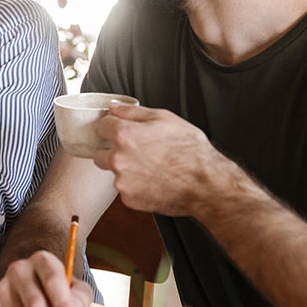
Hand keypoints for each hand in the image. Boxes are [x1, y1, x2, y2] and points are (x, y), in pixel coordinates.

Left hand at [93, 102, 230, 218]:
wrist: (205, 184)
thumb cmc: (190, 150)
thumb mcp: (164, 118)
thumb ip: (133, 112)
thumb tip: (114, 107)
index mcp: (125, 136)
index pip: (101, 127)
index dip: (111, 127)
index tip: (118, 130)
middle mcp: (118, 159)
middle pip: (100, 153)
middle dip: (113, 151)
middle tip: (137, 152)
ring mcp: (122, 182)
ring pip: (114, 173)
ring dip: (126, 171)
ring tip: (151, 168)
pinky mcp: (129, 200)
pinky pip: (125, 190)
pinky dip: (135, 187)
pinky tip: (154, 181)